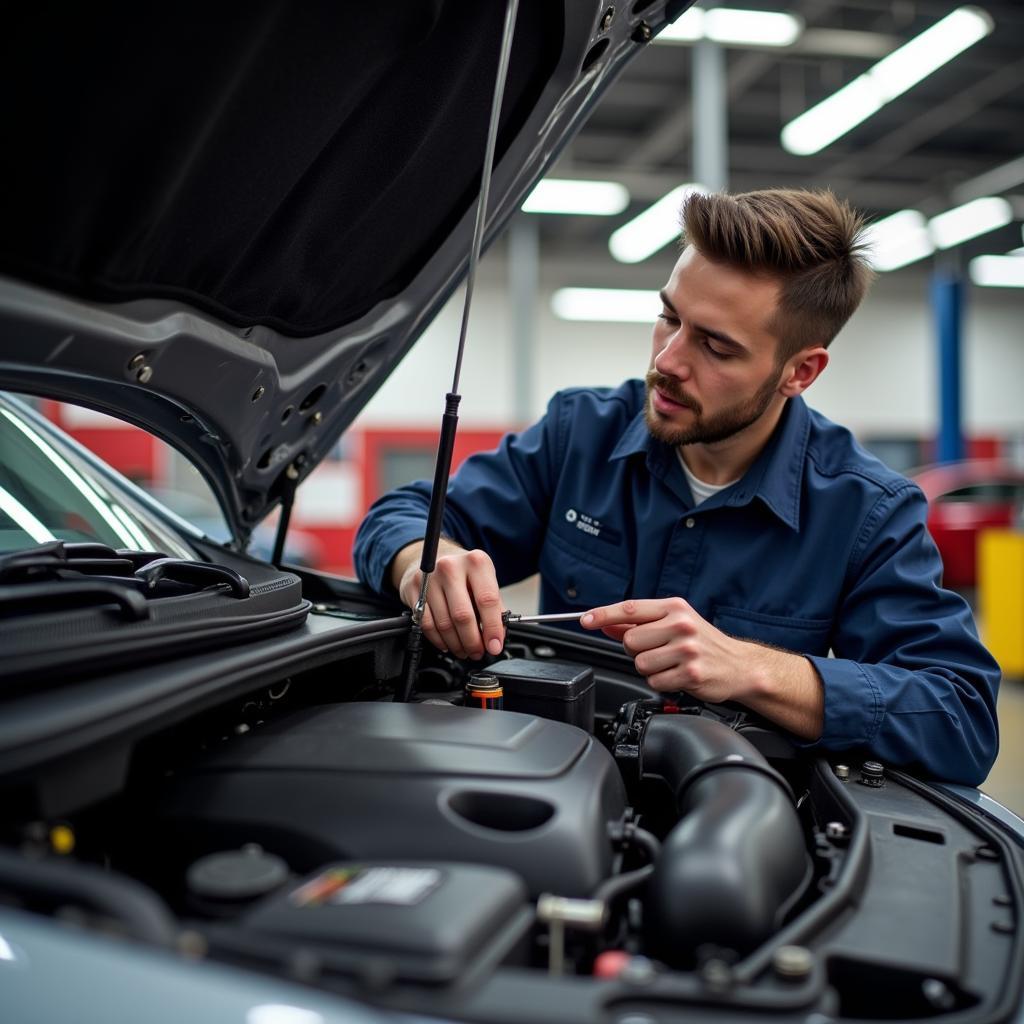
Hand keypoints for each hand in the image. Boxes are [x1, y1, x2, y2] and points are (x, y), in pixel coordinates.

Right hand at [392, 540, 504, 659]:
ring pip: (444, 623)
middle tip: (478, 652)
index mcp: (476, 562)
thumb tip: (496, 636)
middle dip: (472, 641)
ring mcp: (430, 578)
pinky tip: (447, 644)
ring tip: (464, 650)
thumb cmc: (464, 572)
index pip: (487, 600)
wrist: (434, 558)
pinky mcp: (414, 589)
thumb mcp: (484, 581)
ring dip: (456, 644)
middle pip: (463, 615)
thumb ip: (494, 607)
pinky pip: (426, 624)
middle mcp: (451, 567)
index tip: (495, 646)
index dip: (493, 628)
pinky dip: (439, 640)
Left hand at [581, 597, 823, 738]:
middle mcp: (681, 625)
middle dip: (637, 650)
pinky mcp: (691, 673)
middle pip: (630, 641)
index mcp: (674, 608)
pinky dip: (661, 682)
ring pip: (640, 664)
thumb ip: (639, 623)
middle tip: (657, 652)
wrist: (739, 665)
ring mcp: (686, 649)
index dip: (603, 614)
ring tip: (669, 665)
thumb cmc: (703, 643)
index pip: (630, 608)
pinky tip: (677, 676)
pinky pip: (655, 681)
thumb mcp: (674, 624)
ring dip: (650, 669)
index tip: (586, 620)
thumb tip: (605, 623)